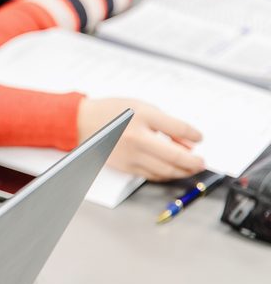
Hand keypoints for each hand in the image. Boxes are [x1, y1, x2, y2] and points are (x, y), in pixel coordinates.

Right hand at [77, 97, 204, 180]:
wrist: (82, 123)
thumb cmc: (111, 113)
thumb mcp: (141, 107)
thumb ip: (165, 123)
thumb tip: (186, 141)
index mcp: (143, 116)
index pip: (179, 129)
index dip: (194, 135)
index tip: (199, 138)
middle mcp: (137, 137)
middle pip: (177, 156)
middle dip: (194, 161)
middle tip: (201, 162)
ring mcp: (131, 155)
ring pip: (167, 170)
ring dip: (183, 171)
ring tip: (190, 167)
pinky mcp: (126, 167)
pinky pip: (152, 175)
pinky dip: (166, 174)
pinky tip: (171, 170)